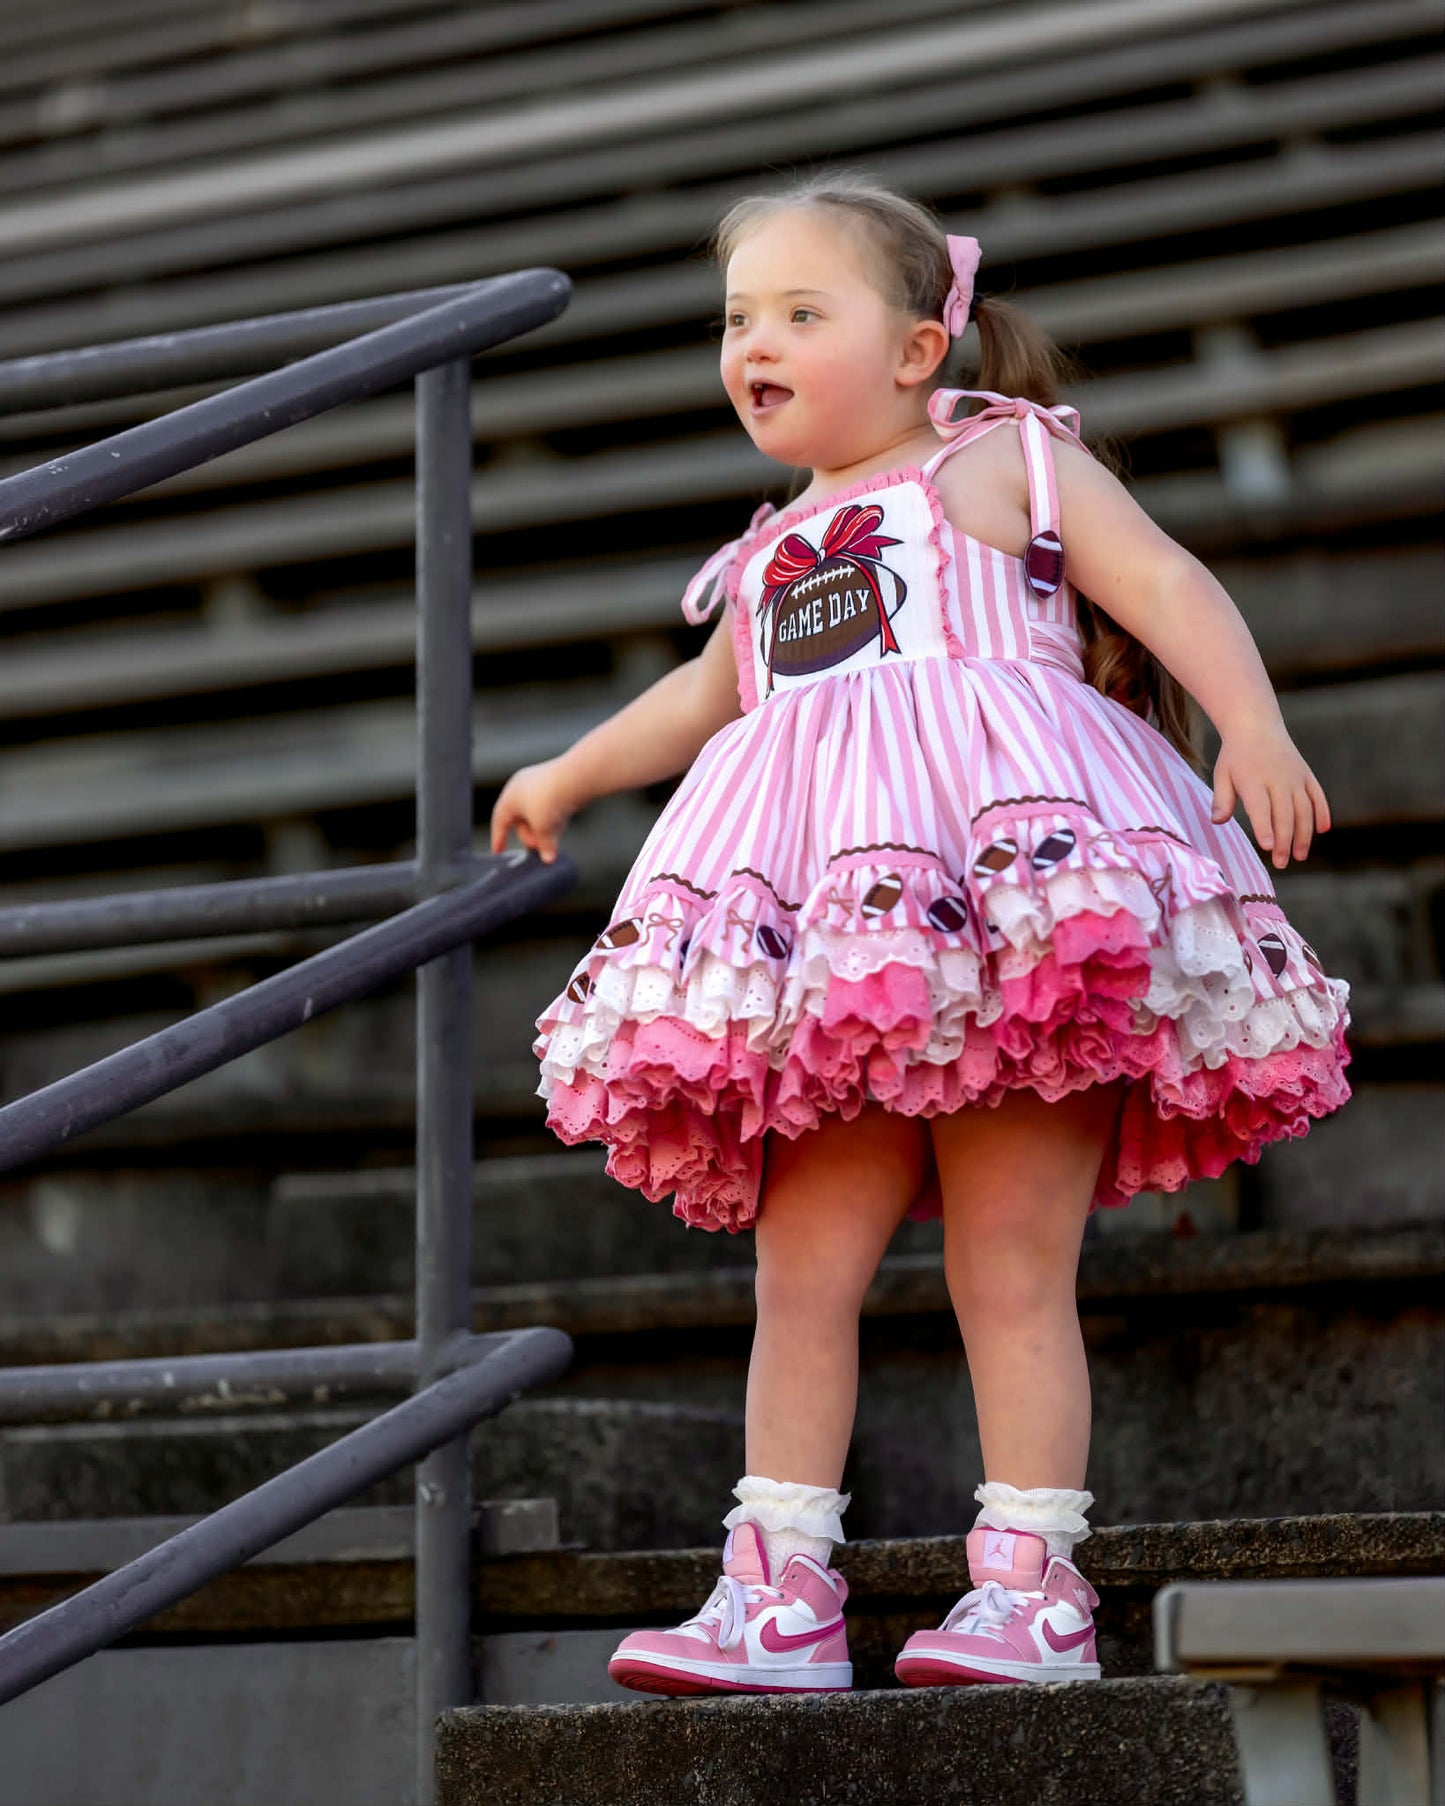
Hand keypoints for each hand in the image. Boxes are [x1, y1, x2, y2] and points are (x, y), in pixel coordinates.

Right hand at [490, 759, 577, 864]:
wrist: (575, 777)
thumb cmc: (550, 800)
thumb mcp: (543, 828)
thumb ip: (544, 846)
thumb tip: (548, 857)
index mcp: (510, 796)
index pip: (500, 821)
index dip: (498, 837)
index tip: (498, 851)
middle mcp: (521, 787)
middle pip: (521, 820)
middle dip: (530, 836)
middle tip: (539, 848)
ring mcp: (539, 783)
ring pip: (537, 814)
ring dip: (544, 828)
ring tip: (554, 835)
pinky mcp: (556, 783)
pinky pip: (550, 806)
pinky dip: (553, 817)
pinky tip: (562, 822)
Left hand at [1210, 719, 1330, 869]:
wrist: (1256, 726)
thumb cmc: (1235, 757)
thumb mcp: (1222, 774)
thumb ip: (1221, 799)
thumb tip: (1217, 821)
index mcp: (1253, 780)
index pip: (1260, 808)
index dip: (1264, 827)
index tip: (1267, 846)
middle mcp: (1277, 779)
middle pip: (1285, 814)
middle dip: (1284, 841)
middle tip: (1281, 863)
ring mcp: (1295, 777)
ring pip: (1304, 809)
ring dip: (1304, 834)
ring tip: (1300, 856)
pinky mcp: (1307, 775)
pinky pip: (1318, 796)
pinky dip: (1323, 812)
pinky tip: (1323, 830)